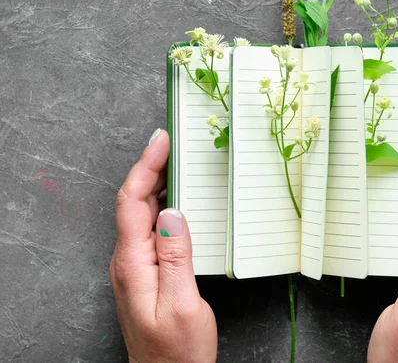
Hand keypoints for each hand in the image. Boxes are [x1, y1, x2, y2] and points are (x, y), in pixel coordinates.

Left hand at [110, 129, 216, 361]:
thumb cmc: (177, 351)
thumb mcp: (183, 304)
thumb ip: (176, 256)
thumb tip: (172, 212)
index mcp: (134, 264)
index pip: (132, 203)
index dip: (145, 167)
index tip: (160, 141)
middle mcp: (128, 261)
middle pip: (133, 203)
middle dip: (150, 167)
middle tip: (171, 142)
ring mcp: (135, 266)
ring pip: (141, 213)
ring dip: (156, 183)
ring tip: (175, 162)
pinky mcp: (146, 271)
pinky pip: (149, 228)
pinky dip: (162, 204)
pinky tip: (176, 199)